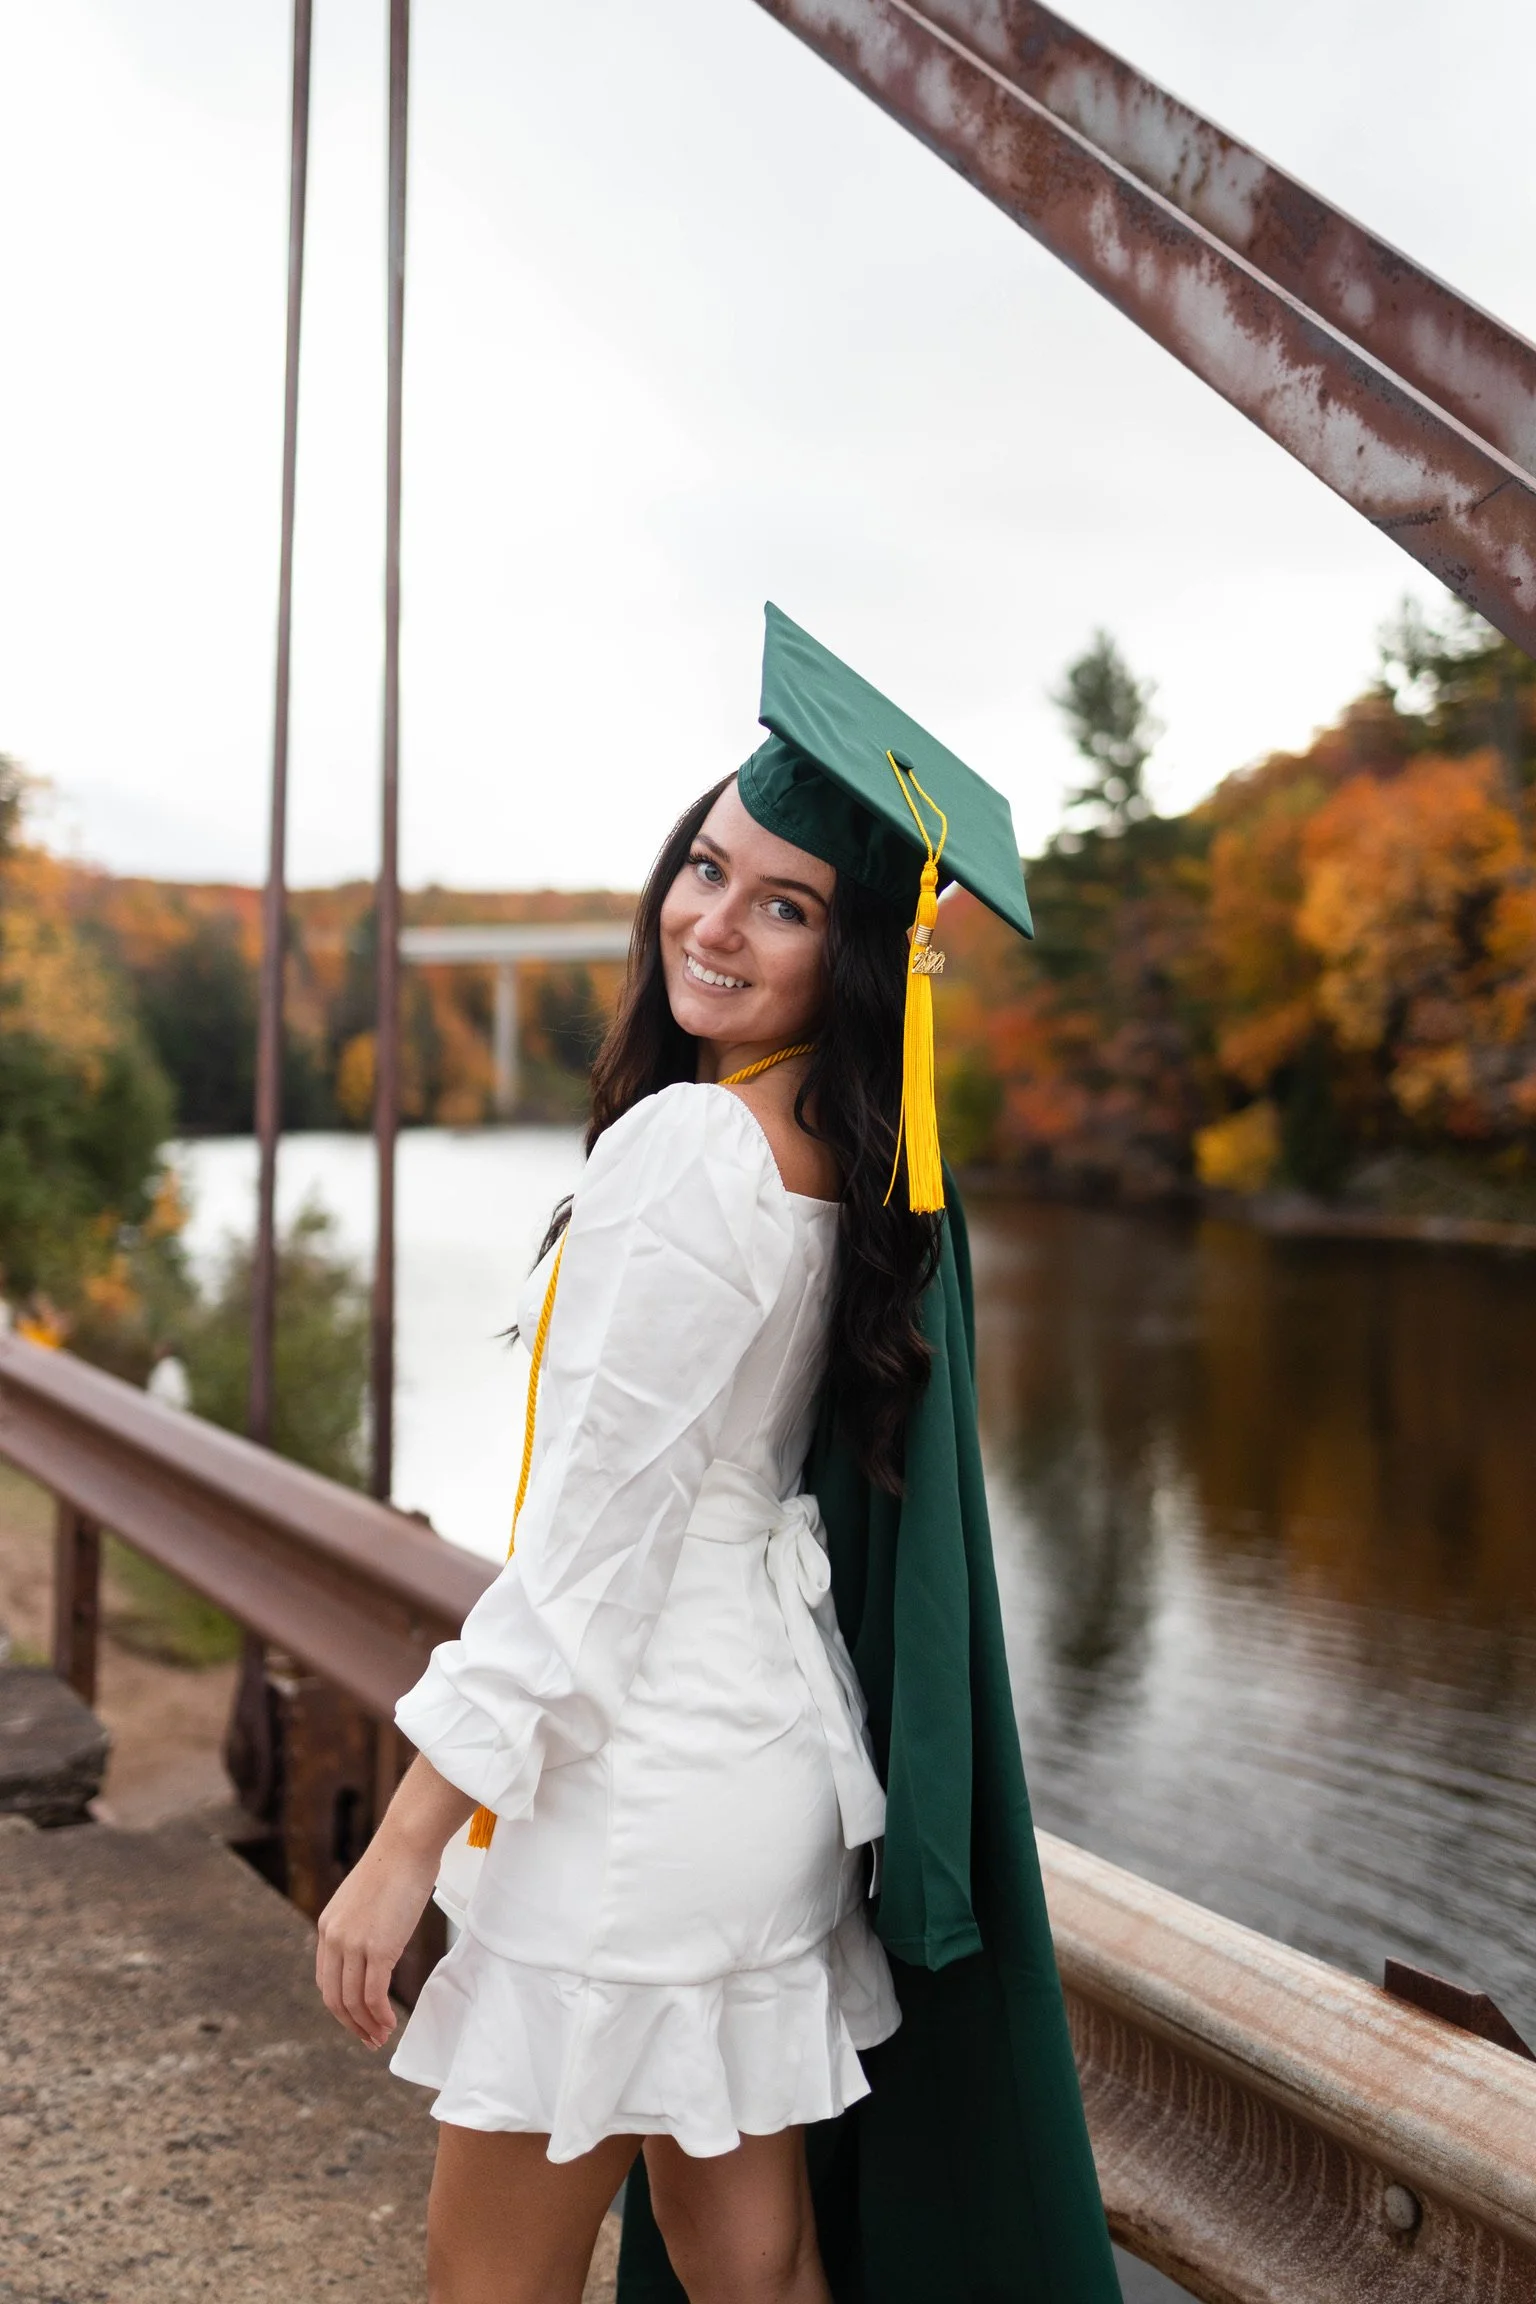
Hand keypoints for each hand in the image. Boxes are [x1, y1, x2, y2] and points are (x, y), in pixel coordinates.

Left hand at [315, 1828, 440, 2048]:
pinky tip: (391, 2024)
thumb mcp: (367, 1900)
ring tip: (382, 2037)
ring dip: (367, 2025)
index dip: (341, 2007)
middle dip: (351, 2024)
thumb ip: (363, 1926)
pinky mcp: (378, 1948)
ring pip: (353, 2001)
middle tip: (369, 2039)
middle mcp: (333, 1938)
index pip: (326, 1980)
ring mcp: (353, 1944)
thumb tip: (378, 1947)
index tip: (359, 2019)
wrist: (407, 1843)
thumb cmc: (397, 1864)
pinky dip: (380, 2016)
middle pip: (334, 1997)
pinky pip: (373, 1995)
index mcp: (327, 1926)